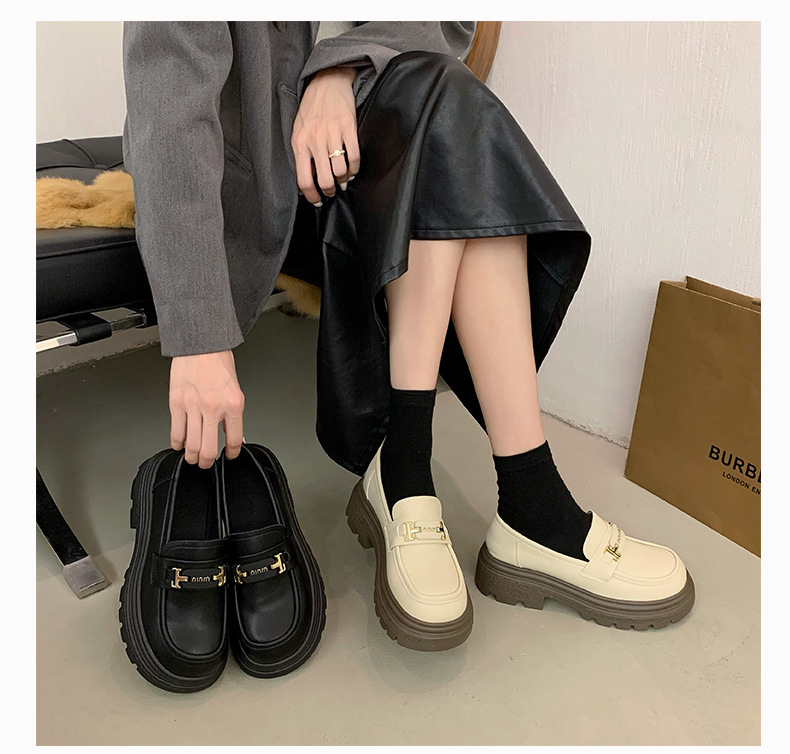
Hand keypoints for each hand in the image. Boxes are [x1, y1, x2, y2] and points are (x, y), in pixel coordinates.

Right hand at [169, 351, 244, 467]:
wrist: (201, 345)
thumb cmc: (218, 363)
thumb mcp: (235, 390)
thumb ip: (231, 413)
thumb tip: (228, 432)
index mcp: (233, 404)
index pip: (234, 439)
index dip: (232, 452)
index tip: (230, 454)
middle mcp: (213, 407)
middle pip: (209, 448)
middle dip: (208, 462)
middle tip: (207, 463)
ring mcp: (193, 406)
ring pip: (192, 445)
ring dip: (192, 457)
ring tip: (193, 458)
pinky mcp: (176, 403)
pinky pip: (176, 432)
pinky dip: (177, 443)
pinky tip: (180, 445)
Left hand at [291, 66, 360, 205]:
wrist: (327, 82)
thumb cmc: (311, 110)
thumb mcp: (299, 132)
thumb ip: (302, 155)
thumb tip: (307, 183)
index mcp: (300, 143)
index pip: (304, 179)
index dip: (312, 195)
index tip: (318, 200)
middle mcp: (315, 140)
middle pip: (325, 180)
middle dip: (330, 191)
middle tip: (332, 191)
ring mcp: (332, 133)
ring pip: (341, 171)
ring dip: (343, 180)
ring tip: (343, 179)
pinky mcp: (348, 127)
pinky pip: (354, 157)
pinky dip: (354, 168)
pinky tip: (352, 169)